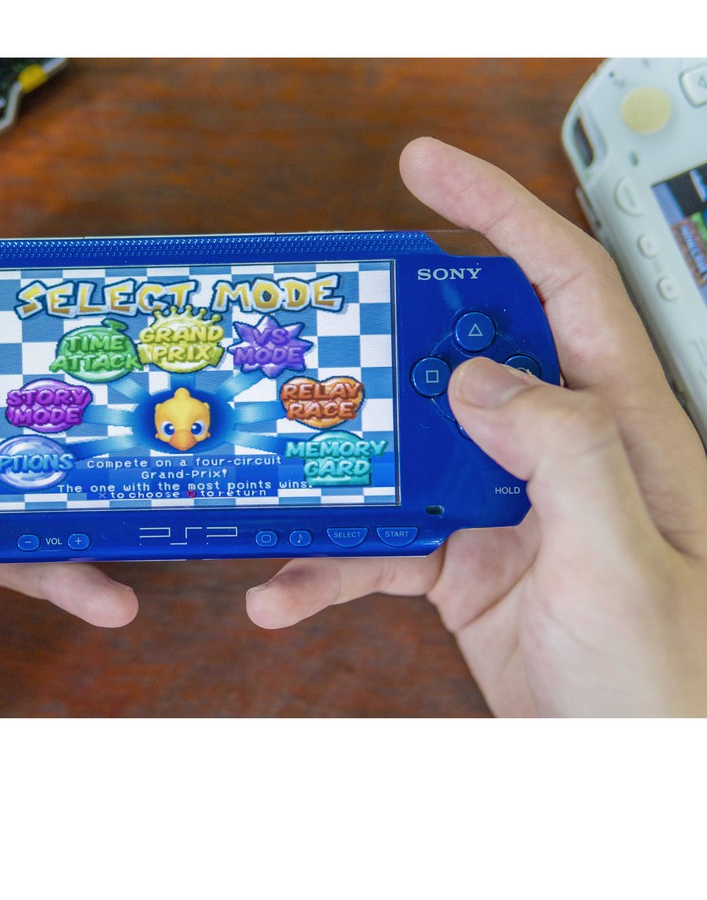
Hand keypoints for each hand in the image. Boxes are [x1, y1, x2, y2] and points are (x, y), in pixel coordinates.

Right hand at [246, 137, 706, 715]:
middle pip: (458, 352)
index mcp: (617, 426)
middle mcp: (554, 449)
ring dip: (335, 467)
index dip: (497, 212)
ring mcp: (499, 503)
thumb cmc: (664, 685)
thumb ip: (564, 455)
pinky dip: (329, 563)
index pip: (561, 284)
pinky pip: (379, 540)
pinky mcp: (458, 557)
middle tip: (317, 327)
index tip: (426, 168)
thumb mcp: (623, 565)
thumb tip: (480, 380)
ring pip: (401, 449)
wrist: (626, 772)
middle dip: (384, 333)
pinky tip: (288, 588)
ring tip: (276, 475)